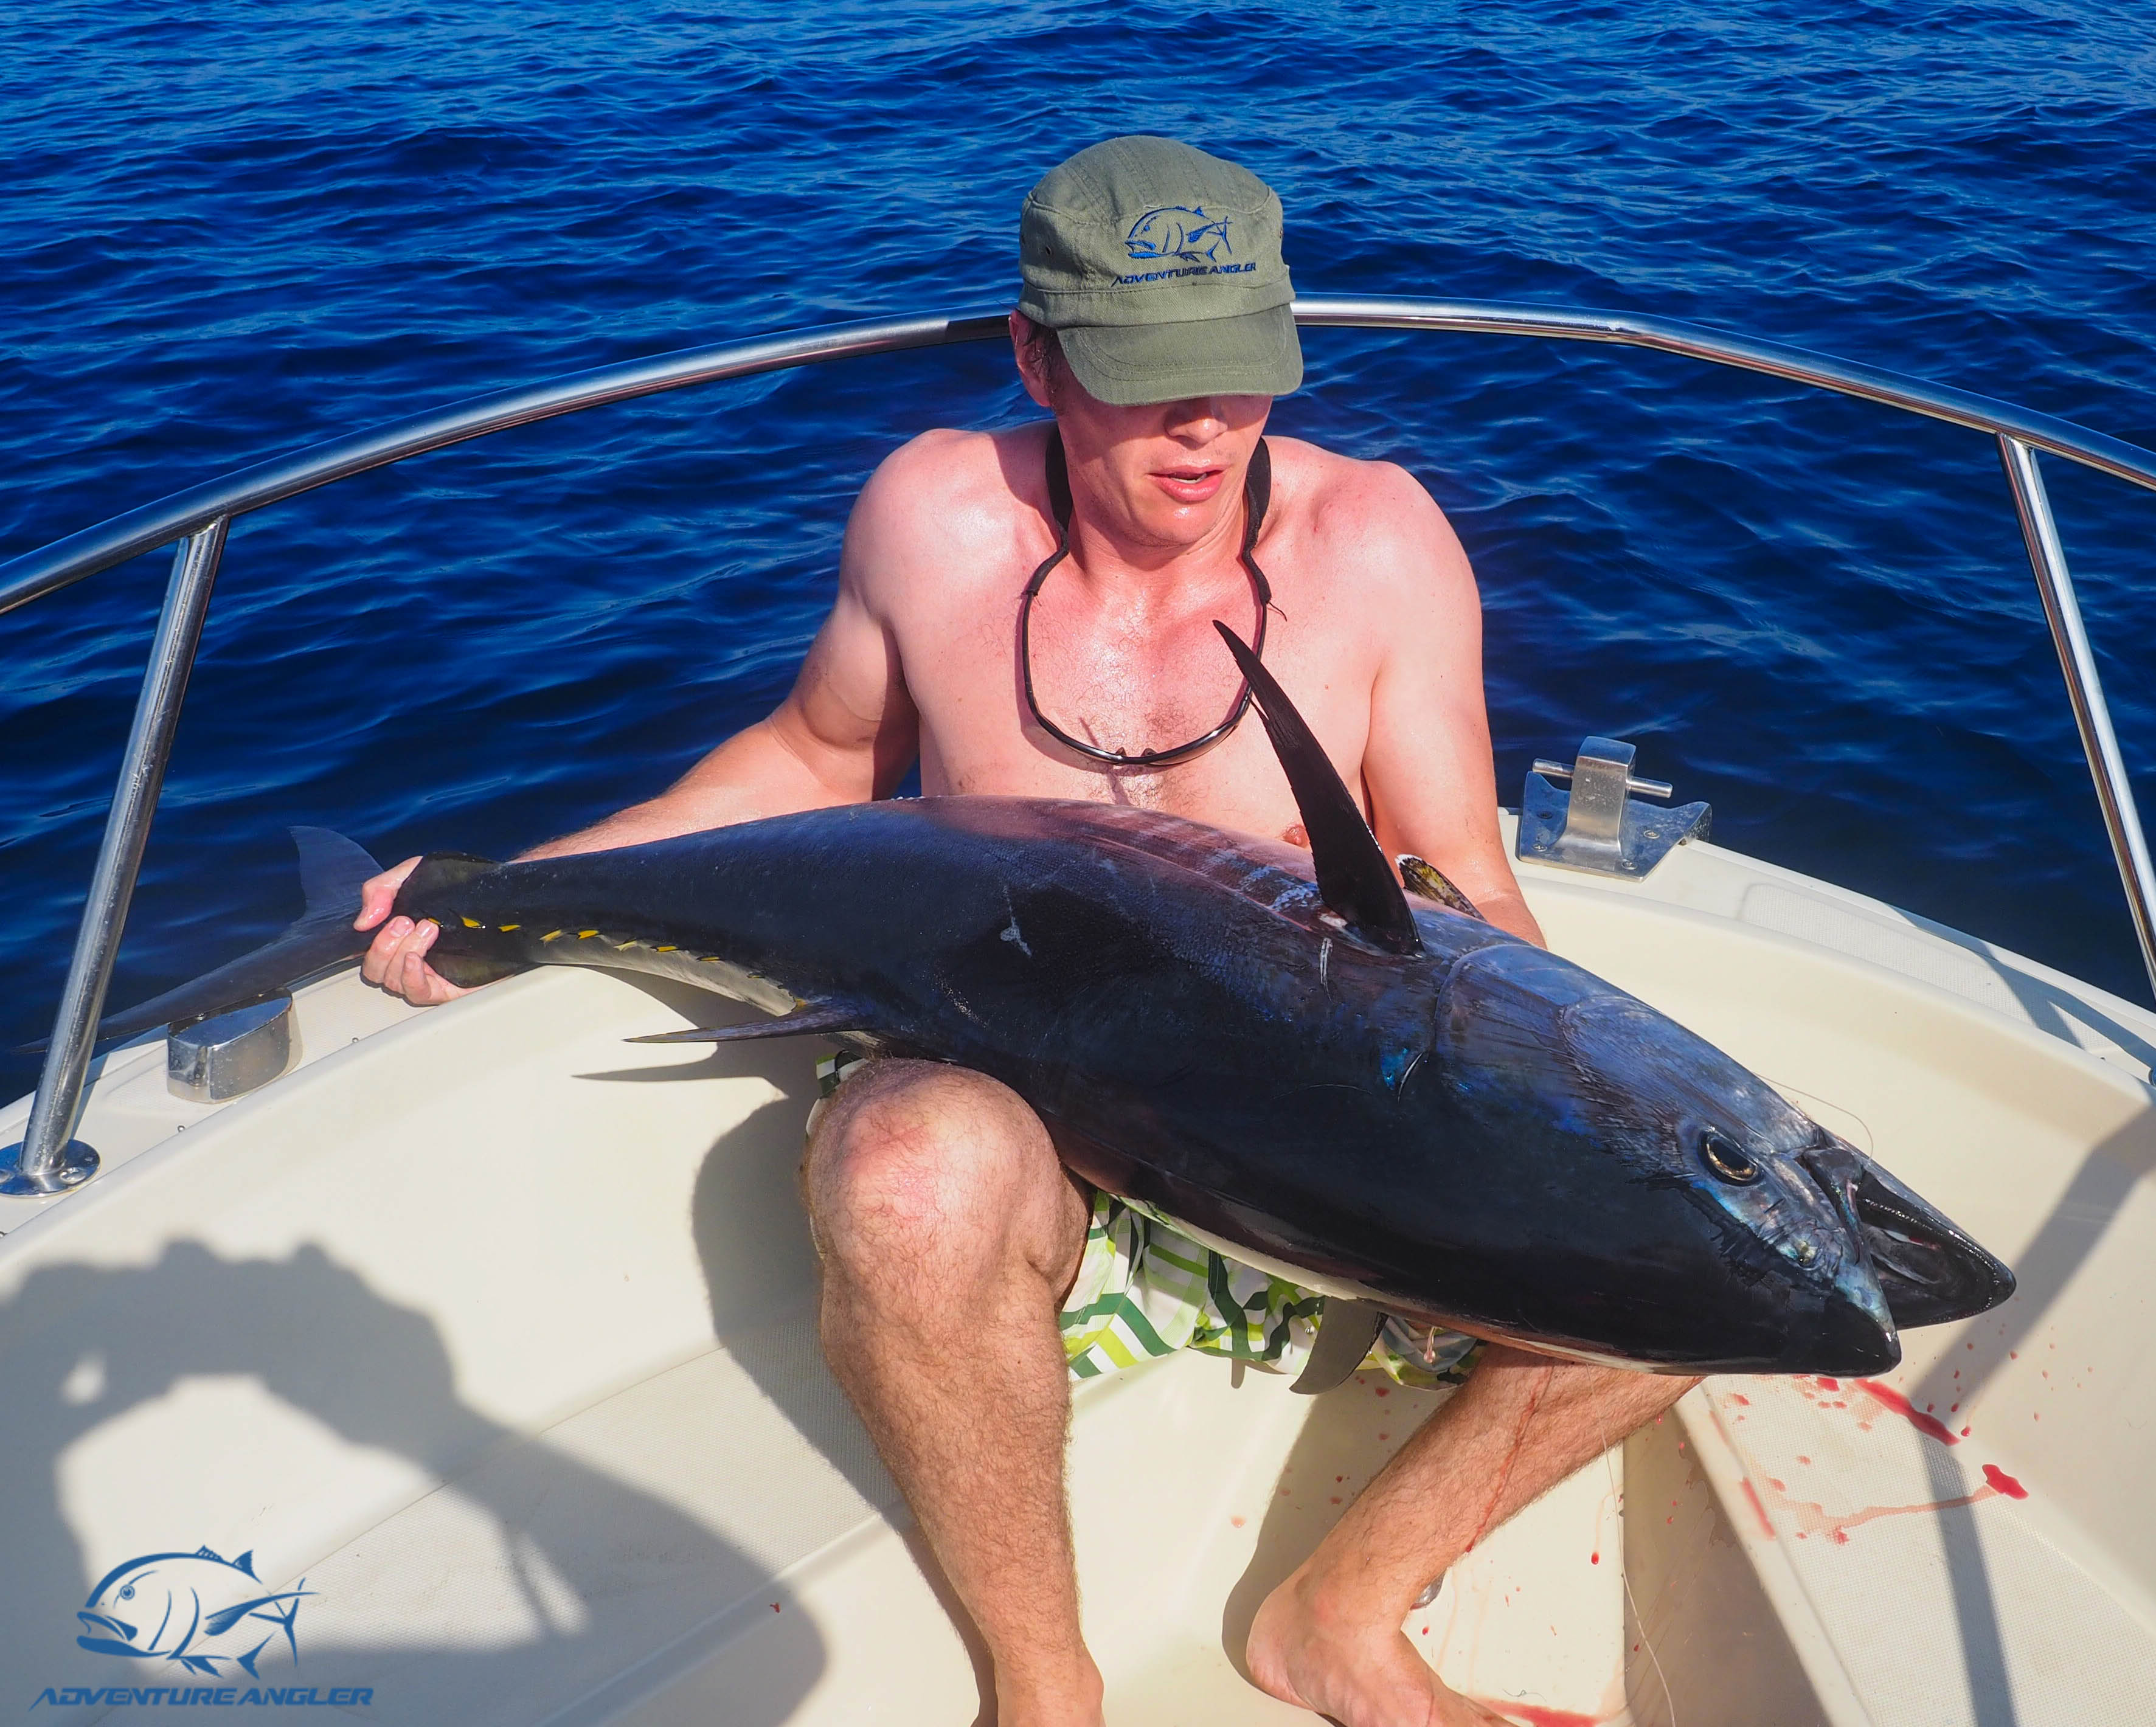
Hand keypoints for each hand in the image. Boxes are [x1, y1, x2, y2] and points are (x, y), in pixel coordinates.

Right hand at [356, 857, 471, 1005]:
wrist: (501, 894)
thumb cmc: (459, 888)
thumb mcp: (414, 875)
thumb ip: (382, 889)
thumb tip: (364, 920)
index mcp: (399, 938)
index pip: (367, 952)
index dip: (369, 940)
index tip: (385, 916)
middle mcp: (411, 959)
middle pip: (376, 970)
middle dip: (386, 945)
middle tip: (407, 922)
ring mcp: (429, 975)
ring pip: (394, 981)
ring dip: (404, 953)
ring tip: (428, 928)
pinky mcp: (450, 987)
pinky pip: (419, 993)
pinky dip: (412, 977)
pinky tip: (417, 958)